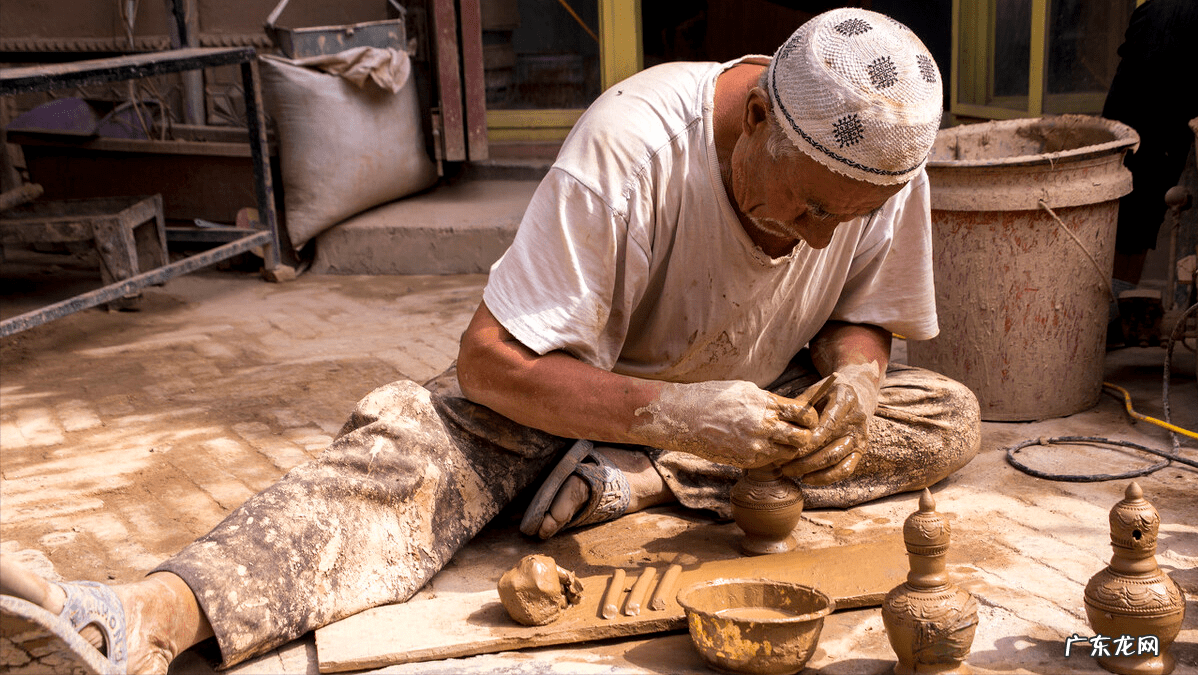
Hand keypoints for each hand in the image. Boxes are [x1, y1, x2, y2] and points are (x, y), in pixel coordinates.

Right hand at [628, 379, 823, 467]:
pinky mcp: (746, 460)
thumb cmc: (713, 398)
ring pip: (788, 454)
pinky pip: (770, 462)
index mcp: (766, 403)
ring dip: (788, 449)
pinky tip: (762, 448)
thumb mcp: (745, 390)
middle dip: (804, 437)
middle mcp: (764, 425)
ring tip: (780, 443)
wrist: (684, 417)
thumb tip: (789, 407)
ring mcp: (755, 445)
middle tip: (798, 435)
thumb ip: (769, 400)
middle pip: (803, 439)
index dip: (810, 419)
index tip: (806, 420)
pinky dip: (771, 457)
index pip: (805, 415)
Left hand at [778, 364, 879, 484]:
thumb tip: (779, 422)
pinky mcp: (861, 450)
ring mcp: (860, 437)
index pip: (827, 425)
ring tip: (789, 471)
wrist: (858, 394)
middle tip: (782, 464)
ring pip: (835, 460)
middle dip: (803, 459)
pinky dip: (826, 478)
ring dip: (810, 469)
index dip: (808, 440)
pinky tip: (807, 478)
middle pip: (830, 447)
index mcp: (845, 400)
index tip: (788, 447)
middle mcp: (857, 420)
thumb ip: (800, 405)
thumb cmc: (828, 393)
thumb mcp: (815, 390)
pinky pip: (845, 469)